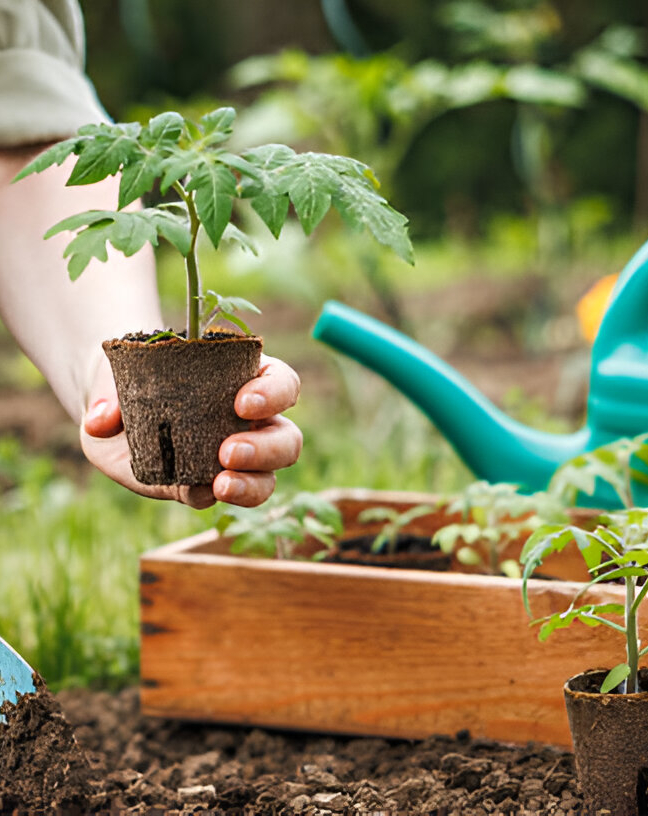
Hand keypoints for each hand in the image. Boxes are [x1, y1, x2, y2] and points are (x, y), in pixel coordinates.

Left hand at [80, 354, 301, 508]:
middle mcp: (250, 422)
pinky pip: (225, 496)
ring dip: (252, 483)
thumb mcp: (116, 375)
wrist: (111, 416)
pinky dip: (214, 496)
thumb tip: (105, 420)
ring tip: (221, 483)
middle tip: (228, 451)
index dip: (274, 393)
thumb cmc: (131, 380)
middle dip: (266, 448)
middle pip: (287, 437)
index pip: (282, 382)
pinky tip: (196, 492)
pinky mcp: (207, 486)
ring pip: (268, 476)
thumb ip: (110, 391)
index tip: (242, 403)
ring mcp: (233, 459)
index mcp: (245, 379)